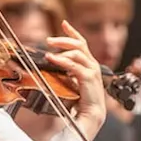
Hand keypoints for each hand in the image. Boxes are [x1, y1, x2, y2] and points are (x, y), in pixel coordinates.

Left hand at [45, 21, 106, 136]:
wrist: (90, 117)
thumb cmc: (79, 103)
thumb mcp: (69, 84)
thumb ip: (64, 74)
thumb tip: (49, 65)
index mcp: (88, 66)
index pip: (82, 44)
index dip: (73, 32)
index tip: (64, 23)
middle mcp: (92, 66)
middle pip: (80, 44)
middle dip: (64, 39)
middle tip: (48, 40)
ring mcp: (92, 71)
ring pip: (77, 53)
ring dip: (61, 49)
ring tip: (48, 53)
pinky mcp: (89, 78)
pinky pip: (74, 65)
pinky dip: (62, 60)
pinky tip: (52, 59)